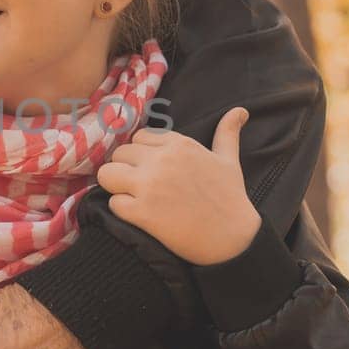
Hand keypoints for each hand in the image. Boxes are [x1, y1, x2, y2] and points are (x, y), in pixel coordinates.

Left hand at [95, 109, 261, 265]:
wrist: (233, 238)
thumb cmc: (230, 199)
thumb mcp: (229, 160)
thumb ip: (227, 133)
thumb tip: (240, 110)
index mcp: (179, 145)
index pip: (139, 137)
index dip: (141, 154)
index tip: (152, 169)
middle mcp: (161, 160)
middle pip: (120, 154)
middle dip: (126, 169)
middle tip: (141, 187)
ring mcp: (150, 186)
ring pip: (107, 174)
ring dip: (116, 186)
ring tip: (132, 197)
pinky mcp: (142, 212)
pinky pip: (113, 203)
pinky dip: (122, 210)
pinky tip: (138, 215)